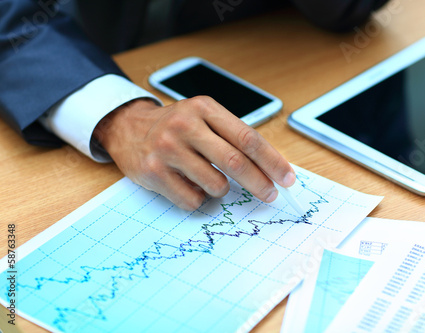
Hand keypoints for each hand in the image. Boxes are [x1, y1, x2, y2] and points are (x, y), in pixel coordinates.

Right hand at [94, 96, 295, 209]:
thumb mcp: (204, 117)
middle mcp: (185, 126)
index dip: (272, 161)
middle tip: (271, 195)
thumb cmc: (176, 125)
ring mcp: (167, 149)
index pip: (247, 138)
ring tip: (208, 178)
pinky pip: (192, 200)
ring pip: (215, 185)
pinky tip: (188, 184)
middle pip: (235, 162)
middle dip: (259, 183)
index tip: (287, 178)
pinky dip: (199, 198)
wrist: (128, 127)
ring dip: (221, 189)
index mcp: (204, 108)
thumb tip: (271, 167)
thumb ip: (233, 136)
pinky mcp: (154, 172)